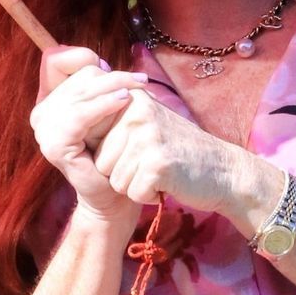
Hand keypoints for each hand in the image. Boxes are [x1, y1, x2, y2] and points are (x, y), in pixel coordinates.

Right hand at [30, 45, 149, 225]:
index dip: (83, 58)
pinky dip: (103, 105)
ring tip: (138, 88)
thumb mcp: (105, 108)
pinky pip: (79, 115)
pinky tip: (124, 101)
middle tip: (139, 81)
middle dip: (110, 75)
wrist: (114, 194)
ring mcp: (43, 131)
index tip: (112, 69)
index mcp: (48, 102)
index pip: (56, 61)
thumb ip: (97, 84)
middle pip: (75, 76)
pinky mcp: (54, 146)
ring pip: (80, 93)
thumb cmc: (114, 150)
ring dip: (112, 87)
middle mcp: (40, 114)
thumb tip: (101, 63)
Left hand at [90, 86, 265, 214]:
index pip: (92, 137)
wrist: (223, 172)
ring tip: (160, 171)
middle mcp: (137, 112)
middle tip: (153, 162)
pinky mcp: (158, 163)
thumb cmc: (179, 152)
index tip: (140, 151)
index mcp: (130, 99)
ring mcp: (148, 136)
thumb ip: (113, 117)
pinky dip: (148, 195)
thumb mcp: (145, 123)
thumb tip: (71, 118)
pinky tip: (167, 182)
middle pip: (101, 161)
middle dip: (123, 171)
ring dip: (135, 184)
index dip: (113, 155)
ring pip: (114, 180)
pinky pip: (132, 192)